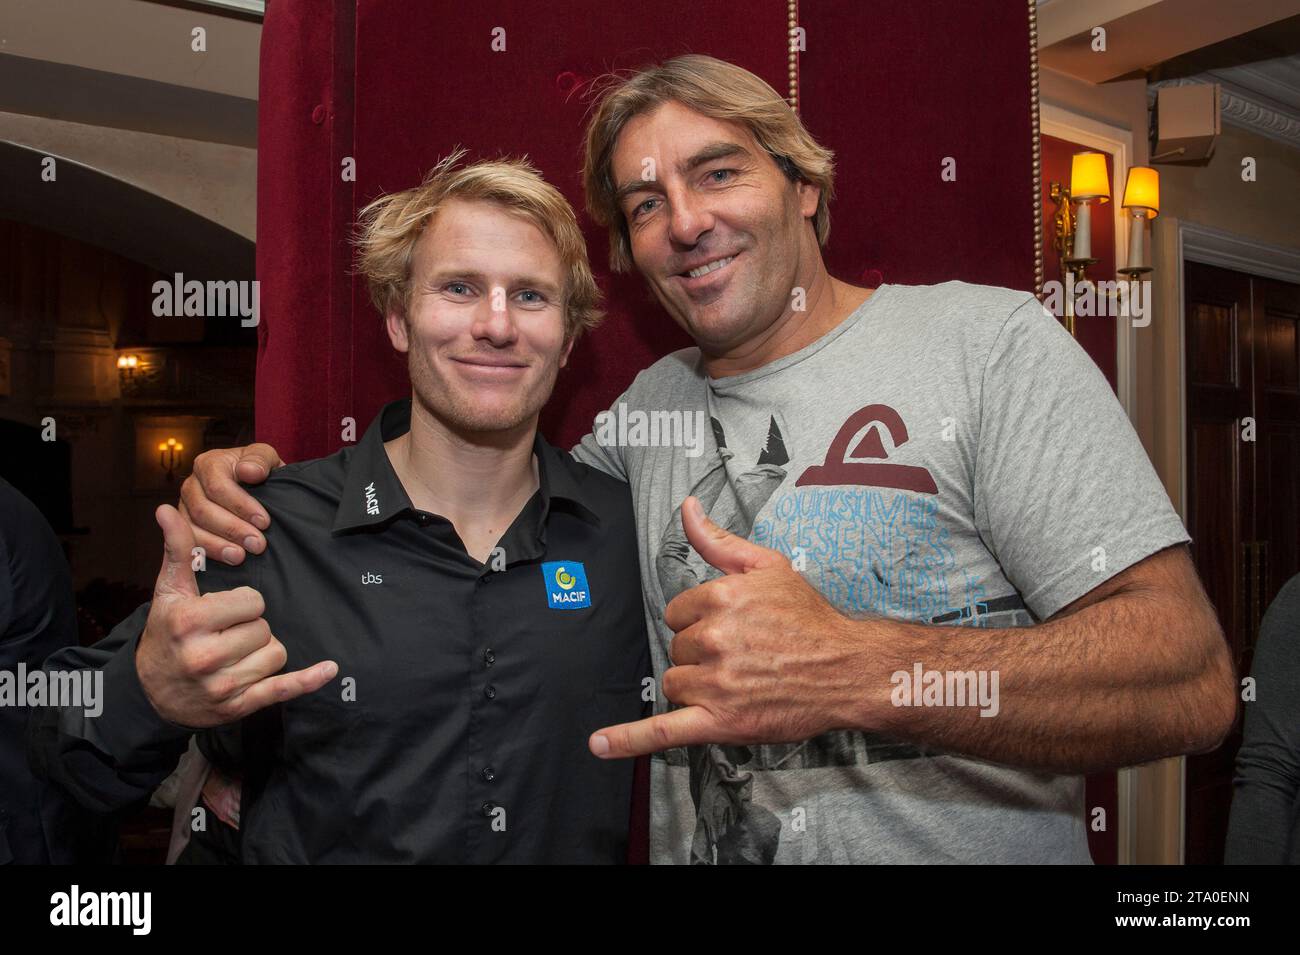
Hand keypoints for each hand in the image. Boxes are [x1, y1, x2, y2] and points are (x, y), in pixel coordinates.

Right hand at [136, 504, 336, 727]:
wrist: (151, 691)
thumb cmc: (167, 632)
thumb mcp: (169, 591)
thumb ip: (177, 549)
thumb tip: (166, 509)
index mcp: (190, 622)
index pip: (252, 601)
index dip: (243, 603)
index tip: (224, 611)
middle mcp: (205, 656)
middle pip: (265, 628)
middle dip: (252, 627)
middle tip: (228, 633)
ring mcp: (222, 685)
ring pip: (276, 654)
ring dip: (264, 651)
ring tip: (236, 652)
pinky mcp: (238, 706)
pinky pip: (282, 689)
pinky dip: (308, 680)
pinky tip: (329, 669)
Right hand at [180, 443, 282, 564]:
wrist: (258, 487)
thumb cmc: (261, 471)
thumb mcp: (266, 458)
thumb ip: (259, 460)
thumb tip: (250, 471)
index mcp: (208, 464)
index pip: (218, 486)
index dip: (241, 505)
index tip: (264, 521)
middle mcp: (191, 485)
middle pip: (203, 510)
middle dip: (232, 529)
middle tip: (258, 544)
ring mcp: (185, 508)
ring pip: (193, 529)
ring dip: (218, 545)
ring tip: (241, 557)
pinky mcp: (185, 528)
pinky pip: (189, 544)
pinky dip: (208, 554)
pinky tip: (226, 561)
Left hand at [589, 496, 869, 758]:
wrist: (846, 670)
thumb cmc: (809, 619)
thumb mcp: (767, 566)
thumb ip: (718, 540)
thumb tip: (687, 509)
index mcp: (720, 598)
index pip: (677, 613)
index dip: (700, 621)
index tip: (729, 628)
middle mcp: (714, 639)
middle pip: (676, 648)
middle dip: (701, 653)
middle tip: (743, 656)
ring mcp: (715, 683)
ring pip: (674, 683)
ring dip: (696, 684)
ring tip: (738, 682)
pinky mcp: (720, 721)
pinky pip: (663, 731)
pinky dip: (628, 740)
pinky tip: (599, 744)